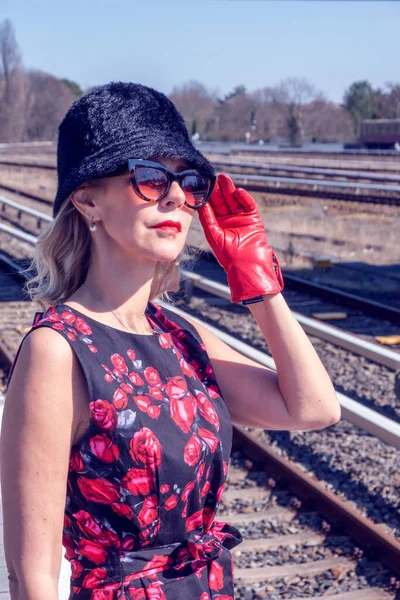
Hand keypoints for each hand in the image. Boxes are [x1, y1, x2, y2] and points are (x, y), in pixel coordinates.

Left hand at [198, 174, 282, 302]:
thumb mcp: (213, 235)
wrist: (246, 264)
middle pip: (223, 201)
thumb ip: (207, 219)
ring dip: (230, 190)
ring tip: (224, 179)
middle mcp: (229, 220)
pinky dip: (244, 198)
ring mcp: (242, 218)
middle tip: (214, 177)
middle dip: (219, 190)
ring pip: (235, 200)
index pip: (212, 206)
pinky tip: (238, 191)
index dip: (208, 196)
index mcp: (218, 224)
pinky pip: (248, 205)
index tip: (203, 184)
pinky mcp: (254, 219)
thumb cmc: (227, 255)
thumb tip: (199, 203)